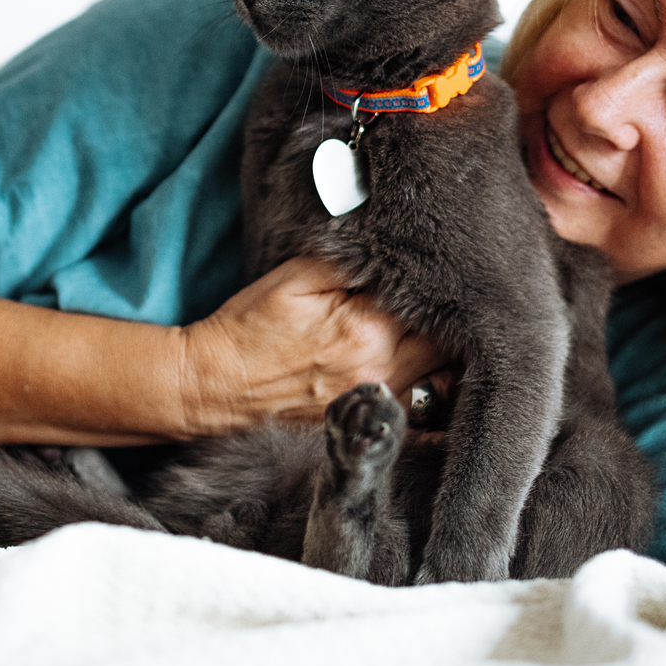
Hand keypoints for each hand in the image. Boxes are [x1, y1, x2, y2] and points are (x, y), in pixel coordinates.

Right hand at [175, 256, 441, 435]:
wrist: (216, 384)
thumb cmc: (250, 328)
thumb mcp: (293, 278)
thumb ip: (349, 260)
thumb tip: (393, 249)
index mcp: (368, 330)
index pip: (431, 299)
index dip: (436, 280)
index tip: (439, 266)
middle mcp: (381, 371)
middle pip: (447, 341)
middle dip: (449, 316)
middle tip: (446, 294)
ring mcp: (375, 400)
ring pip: (437, 371)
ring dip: (438, 347)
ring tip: (430, 324)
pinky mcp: (366, 416)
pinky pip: (416, 398)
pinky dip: (421, 378)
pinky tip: (412, 360)